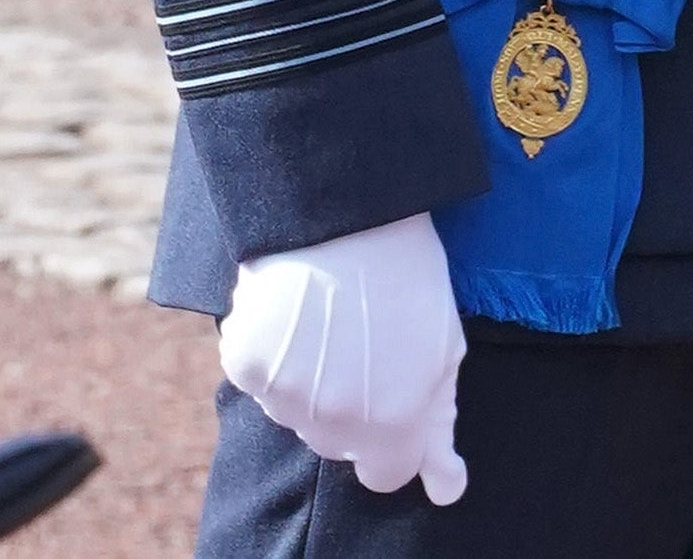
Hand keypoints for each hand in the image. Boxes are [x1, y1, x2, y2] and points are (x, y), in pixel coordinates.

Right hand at [218, 212, 466, 504]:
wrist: (343, 204)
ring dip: (310, 380)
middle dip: (351, 405)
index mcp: (393, 424)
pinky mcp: (246, 364)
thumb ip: (440, 422)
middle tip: (362, 338)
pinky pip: (259, 378)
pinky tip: (294, 307)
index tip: (391, 391)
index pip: (385, 473)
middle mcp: (336, 424)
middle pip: (339, 442)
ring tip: (329, 314)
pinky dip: (272, 352)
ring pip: (296, 413)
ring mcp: (286, 398)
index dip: (392, 433)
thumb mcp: (444, 342)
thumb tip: (446, 489)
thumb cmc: (406, 267)